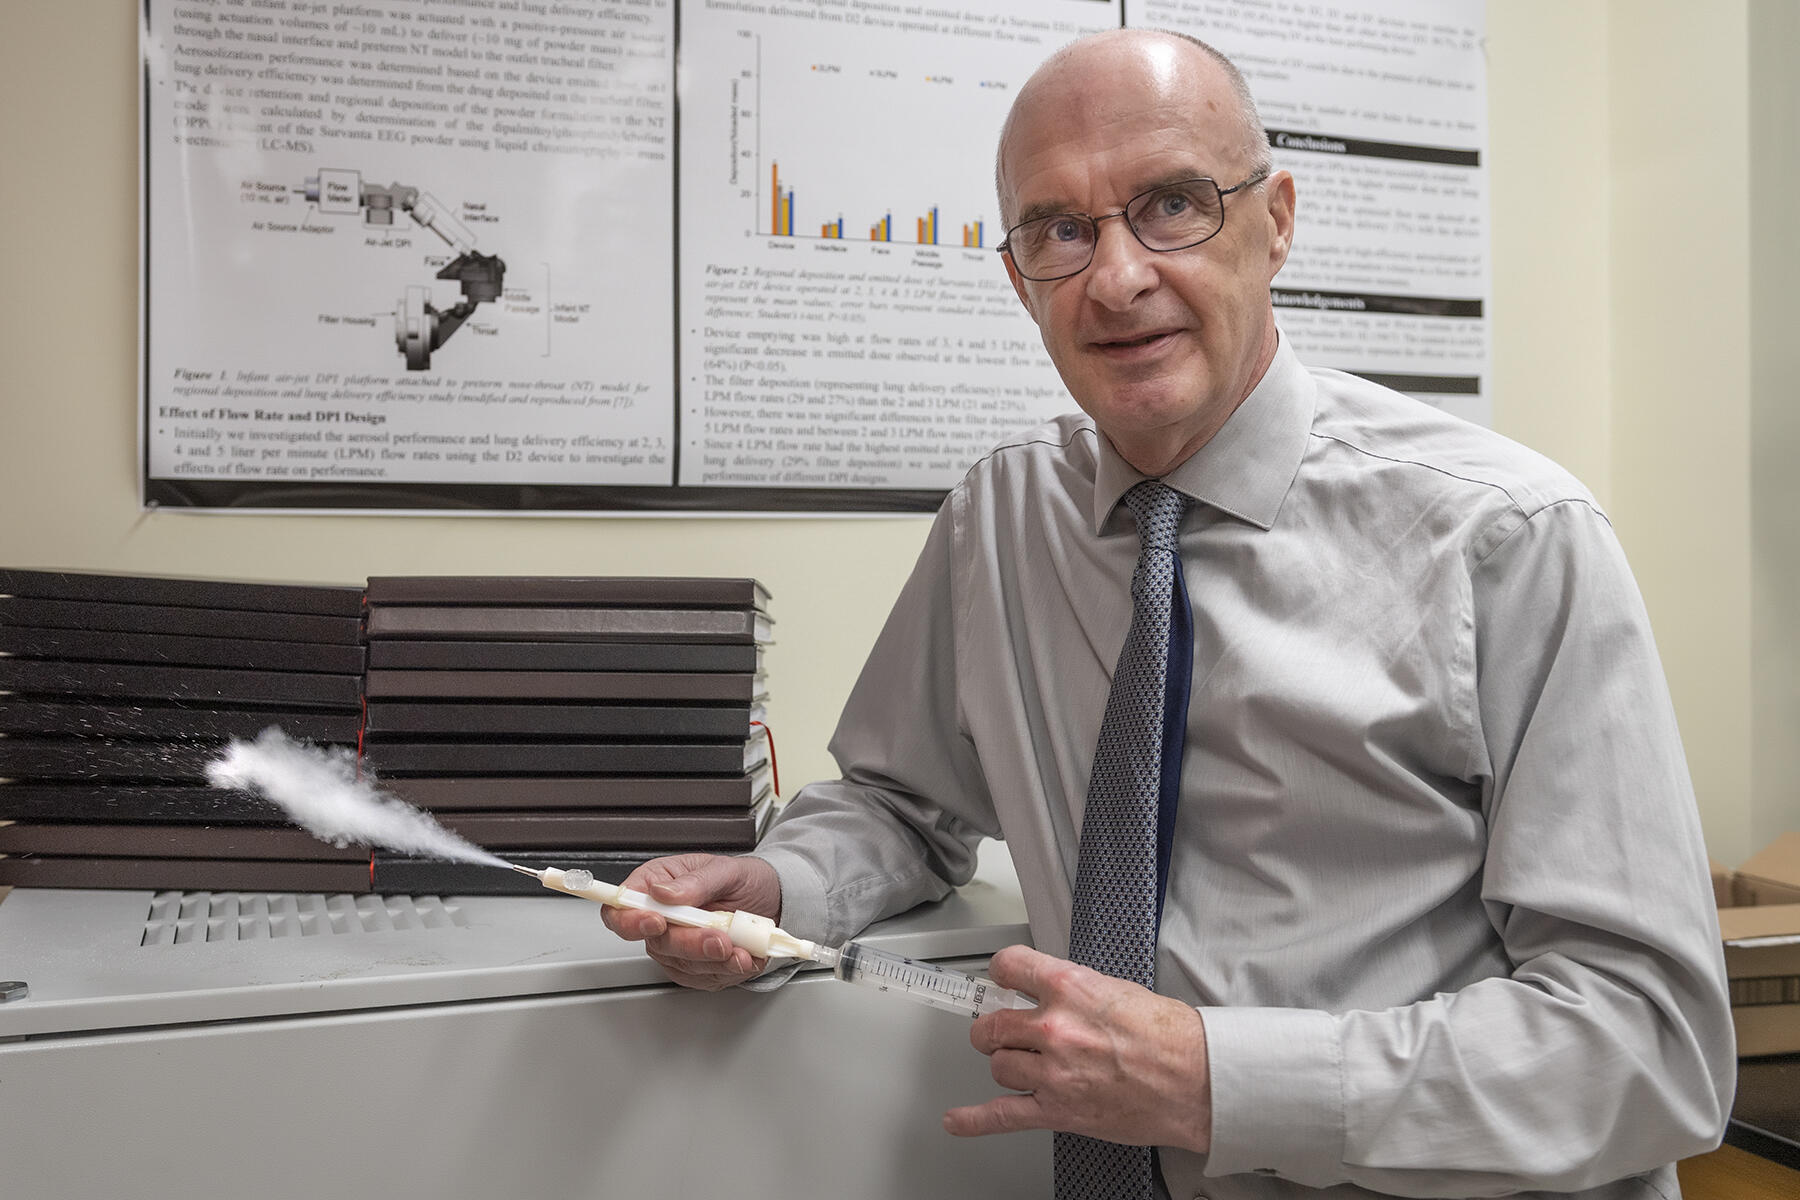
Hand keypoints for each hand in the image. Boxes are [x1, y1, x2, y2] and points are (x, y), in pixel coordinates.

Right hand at [600, 853, 782, 990]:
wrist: (773, 901)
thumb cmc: (743, 880)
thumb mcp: (725, 869)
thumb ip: (695, 882)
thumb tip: (664, 892)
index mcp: (656, 887)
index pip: (621, 910)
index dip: (629, 921)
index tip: (656, 922)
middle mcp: (663, 920)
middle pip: (655, 943)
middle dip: (688, 944)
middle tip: (717, 938)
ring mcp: (679, 948)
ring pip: (682, 965)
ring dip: (714, 960)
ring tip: (740, 948)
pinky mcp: (698, 969)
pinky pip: (705, 978)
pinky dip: (727, 970)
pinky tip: (744, 957)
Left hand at [943, 945, 1212, 1152]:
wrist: (1196, 1080)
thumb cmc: (1168, 1036)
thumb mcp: (1115, 989)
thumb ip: (1072, 990)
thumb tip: (1044, 991)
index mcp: (1070, 988)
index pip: (1008, 966)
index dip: (1001, 974)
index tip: (1000, 981)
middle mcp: (1055, 1028)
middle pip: (992, 1025)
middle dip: (995, 1028)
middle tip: (1006, 1031)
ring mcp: (1053, 1072)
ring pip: (998, 1066)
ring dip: (1009, 1066)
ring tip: (1031, 1066)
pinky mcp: (1058, 1110)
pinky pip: (1002, 1115)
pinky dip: (974, 1121)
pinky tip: (958, 1120)